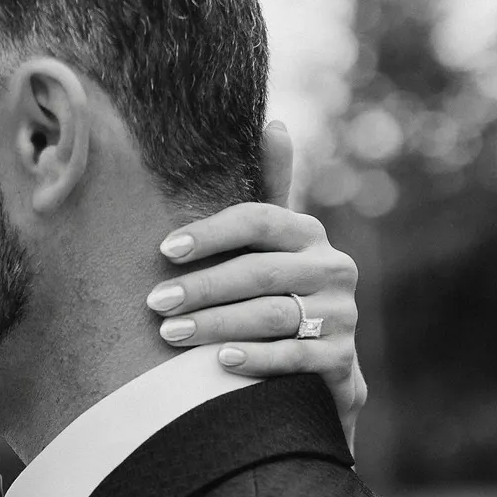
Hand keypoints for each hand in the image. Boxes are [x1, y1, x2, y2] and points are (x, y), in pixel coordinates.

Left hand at [145, 123, 364, 441]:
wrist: (325, 373)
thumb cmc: (284, 298)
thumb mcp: (277, 248)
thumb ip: (272, 193)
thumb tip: (274, 123)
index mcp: (309, 234)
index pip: (259, 219)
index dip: (211, 233)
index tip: (164, 250)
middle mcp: (332, 268)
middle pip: (259, 271)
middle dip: (203, 287)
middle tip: (155, 302)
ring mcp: (341, 314)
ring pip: (271, 314)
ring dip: (216, 324)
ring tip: (170, 334)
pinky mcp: (341, 358)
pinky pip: (293, 356)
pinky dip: (255, 358)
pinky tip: (218, 361)